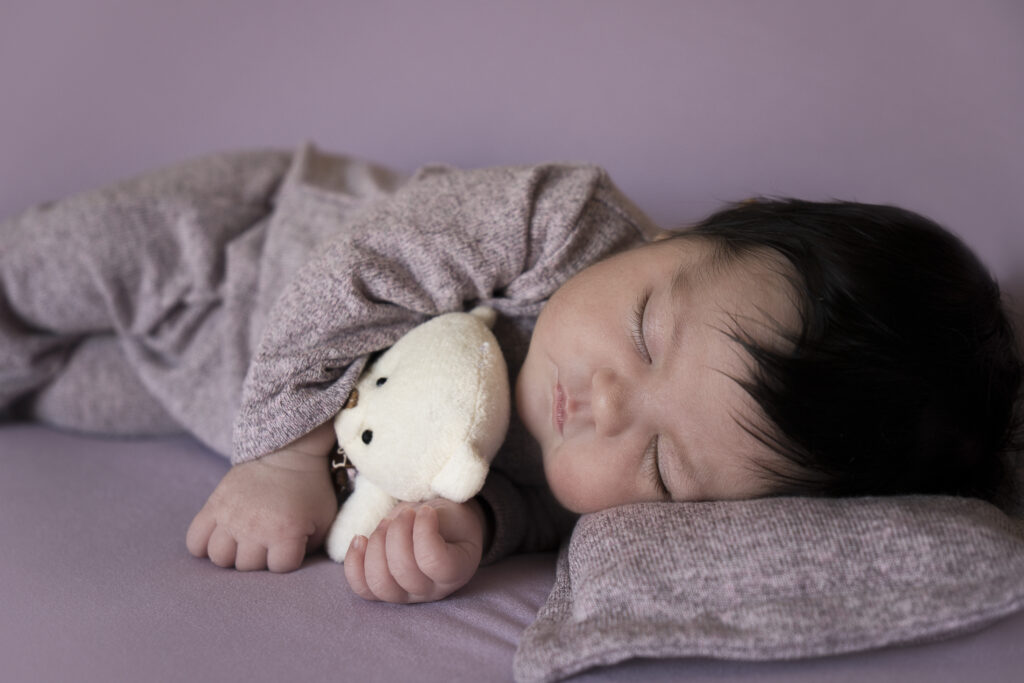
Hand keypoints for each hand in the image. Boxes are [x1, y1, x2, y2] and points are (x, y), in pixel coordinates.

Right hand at [186, 424, 337, 571]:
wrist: (287, 451)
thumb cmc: (309, 487)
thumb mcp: (324, 518)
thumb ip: (314, 546)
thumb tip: (295, 561)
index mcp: (285, 532)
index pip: (279, 568)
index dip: (286, 558)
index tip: (290, 542)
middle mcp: (254, 528)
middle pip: (246, 566)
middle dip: (259, 557)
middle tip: (267, 539)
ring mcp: (230, 518)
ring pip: (219, 557)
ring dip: (232, 553)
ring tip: (243, 540)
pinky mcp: (213, 506)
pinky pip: (195, 540)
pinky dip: (204, 544)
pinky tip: (220, 536)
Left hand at [344, 498, 485, 602]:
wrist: (440, 529)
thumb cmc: (448, 519)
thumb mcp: (450, 514)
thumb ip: (433, 519)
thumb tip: (405, 522)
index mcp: (456, 571)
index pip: (433, 561)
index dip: (423, 531)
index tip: (426, 510)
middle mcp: (431, 591)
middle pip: (403, 573)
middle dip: (397, 534)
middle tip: (405, 513)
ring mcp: (406, 596)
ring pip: (380, 583)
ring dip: (376, 546)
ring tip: (386, 523)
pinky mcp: (384, 591)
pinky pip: (362, 587)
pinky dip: (354, 562)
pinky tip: (359, 539)